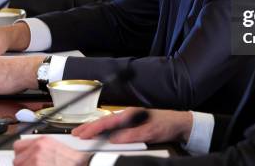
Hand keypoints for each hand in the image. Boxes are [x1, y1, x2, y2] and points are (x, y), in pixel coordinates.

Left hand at [13, 136, 91, 165]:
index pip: (18, 146)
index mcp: (42, 141)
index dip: (21, 154)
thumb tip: (29, 153)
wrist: (83, 164)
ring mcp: (36, 160)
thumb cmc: (72, 160)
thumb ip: (40, 148)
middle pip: (17, 159)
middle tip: (32, 165)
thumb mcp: (56, 147)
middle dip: (23, 164)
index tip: (23, 159)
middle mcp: (37, 149)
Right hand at [73, 107, 192, 143]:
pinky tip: (100, 135)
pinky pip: (114, 128)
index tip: (81, 134)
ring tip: (83, 134)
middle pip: (104, 121)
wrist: (179, 124)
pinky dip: (104, 131)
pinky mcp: (133, 125)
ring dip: (95, 129)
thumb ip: (131, 135)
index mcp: (130, 114)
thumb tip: (115, 139)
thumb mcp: (150, 131)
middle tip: (75, 134)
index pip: (107, 122)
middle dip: (89, 127)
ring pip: (108, 124)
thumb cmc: (166, 124)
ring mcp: (130, 120)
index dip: (93, 128)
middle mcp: (128, 115)